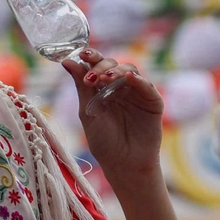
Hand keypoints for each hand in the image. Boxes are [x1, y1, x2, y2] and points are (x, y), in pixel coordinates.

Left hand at [62, 48, 164, 179]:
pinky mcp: (153, 102)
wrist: (123, 164)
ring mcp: (137, 93)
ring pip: (130, 70)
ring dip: (117, 71)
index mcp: (103, 89)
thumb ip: (81, 86)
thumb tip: (67, 60)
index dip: (91, 57)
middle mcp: (120, 88)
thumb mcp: (87, 111)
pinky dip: (138, 80)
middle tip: (92, 76)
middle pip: (113, 65)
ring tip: (105, 78)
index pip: (97, 66)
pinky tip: (128, 78)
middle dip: (101, 65)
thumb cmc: (104, 141)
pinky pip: (147, 86)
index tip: (82, 54)